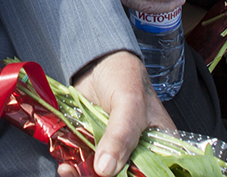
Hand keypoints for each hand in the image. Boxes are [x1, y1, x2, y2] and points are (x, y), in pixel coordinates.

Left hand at [67, 50, 170, 176]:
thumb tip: (106, 168)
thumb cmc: (124, 75)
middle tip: (87, 174)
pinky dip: (76, 168)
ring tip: (69, 171)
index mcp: (160, 145)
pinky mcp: (96, 147)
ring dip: (84, 176)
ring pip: (103, 174)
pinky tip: (67, 167)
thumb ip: (121, 135)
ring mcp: (116, 151)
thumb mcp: (128, 103)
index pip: (153, 172)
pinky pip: (87, 165)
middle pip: (125, 176)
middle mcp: (139, 152)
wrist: (97, 61)